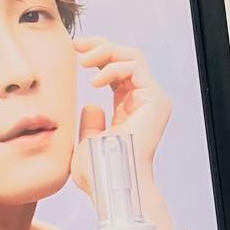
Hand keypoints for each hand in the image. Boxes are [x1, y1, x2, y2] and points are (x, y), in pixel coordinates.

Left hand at [70, 36, 171, 198]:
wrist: (110, 184)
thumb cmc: (98, 173)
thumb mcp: (87, 143)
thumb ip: (91, 125)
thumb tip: (92, 106)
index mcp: (130, 110)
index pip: (117, 72)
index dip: (97, 56)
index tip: (74, 50)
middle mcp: (145, 102)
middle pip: (126, 57)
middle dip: (100, 45)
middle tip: (76, 45)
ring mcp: (152, 100)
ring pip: (132, 55)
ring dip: (105, 51)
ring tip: (82, 61)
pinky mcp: (155, 99)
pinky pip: (134, 66)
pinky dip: (112, 67)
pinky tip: (94, 81)